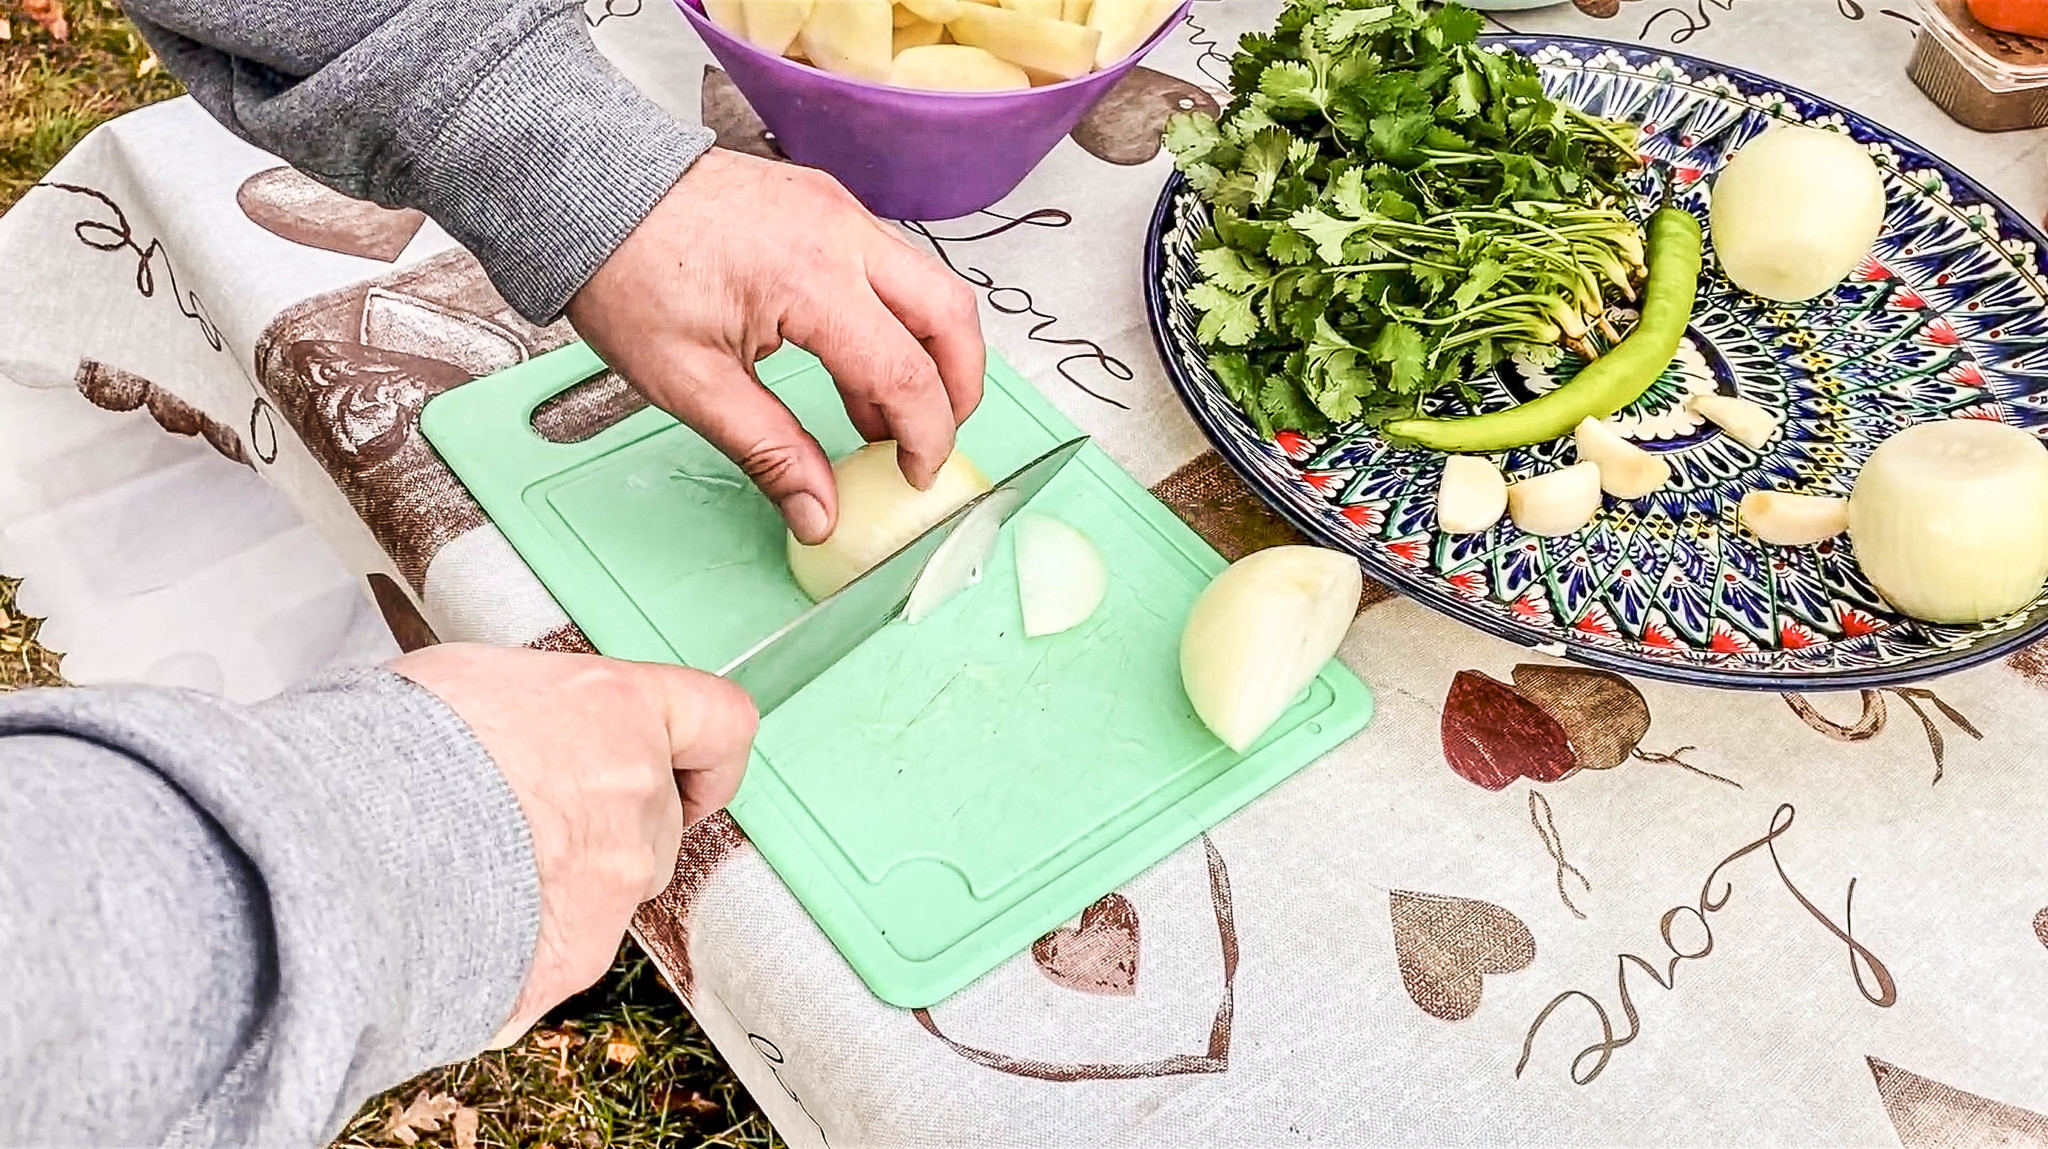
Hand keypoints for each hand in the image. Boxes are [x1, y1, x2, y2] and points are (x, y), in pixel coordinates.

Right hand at [387, 644, 756, 1046]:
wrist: (343, 842)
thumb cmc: (388, 745)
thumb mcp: (468, 680)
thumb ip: (534, 711)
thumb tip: (518, 729)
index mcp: (617, 712)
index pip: (720, 722)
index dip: (710, 756)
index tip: (691, 771)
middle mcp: (634, 797)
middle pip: (657, 824)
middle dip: (604, 830)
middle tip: (518, 825)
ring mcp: (611, 883)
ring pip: (610, 893)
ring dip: (561, 890)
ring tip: (469, 877)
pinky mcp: (574, 956)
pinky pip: (559, 956)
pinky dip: (520, 950)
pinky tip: (455, 929)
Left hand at [567, 148, 984, 545]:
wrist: (586, 187)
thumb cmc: (623, 270)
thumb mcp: (688, 381)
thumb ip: (768, 450)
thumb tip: (819, 513)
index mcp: (810, 278)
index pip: (905, 372)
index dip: (924, 437)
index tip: (911, 478)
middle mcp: (841, 232)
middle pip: (950, 315)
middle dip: (960, 387)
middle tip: (932, 441)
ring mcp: (838, 210)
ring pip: (929, 285)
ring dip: (926, 354)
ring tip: (881, 419)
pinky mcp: (824, 203)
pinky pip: (888, 266)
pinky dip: (892, 321)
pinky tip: (851, 368)